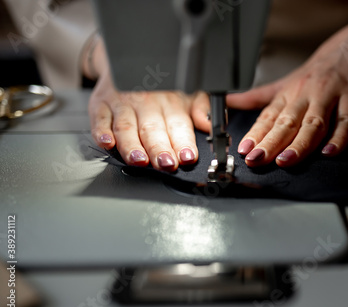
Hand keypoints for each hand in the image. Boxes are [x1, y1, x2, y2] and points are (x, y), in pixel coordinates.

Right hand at [85, 37, 198, 170]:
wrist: (125, 63)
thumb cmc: (160, 86)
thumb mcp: (188, 92)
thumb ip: (201, 109)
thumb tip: (210, 124)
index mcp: (170, 102)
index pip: (178, 125)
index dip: (183, 142)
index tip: (187, 156)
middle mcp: (146, 103)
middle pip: (152, 129)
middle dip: (159, 148)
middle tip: (166, 163)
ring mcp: (122, 104)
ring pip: (126, 127)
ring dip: (132, 145)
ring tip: (140, 160)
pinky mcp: (100, 105)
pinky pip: (100, 119)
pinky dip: (101, 132)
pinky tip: (107, 143)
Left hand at [223, 18, 347, 166]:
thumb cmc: (319, 69)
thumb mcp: (285, 82)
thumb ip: (257, 96)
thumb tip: (228, 102)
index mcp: (289, 93)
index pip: (268, 117)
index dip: (255, 134)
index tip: (244, 150)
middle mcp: (306, 94)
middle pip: (286, 122)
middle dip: (271, 142)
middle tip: (257, 159)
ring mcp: (330, 96)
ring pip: (313, 123)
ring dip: (300, 144)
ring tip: (286, 160)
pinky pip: (347, 120)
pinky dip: (339, 137)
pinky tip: (330, 152)